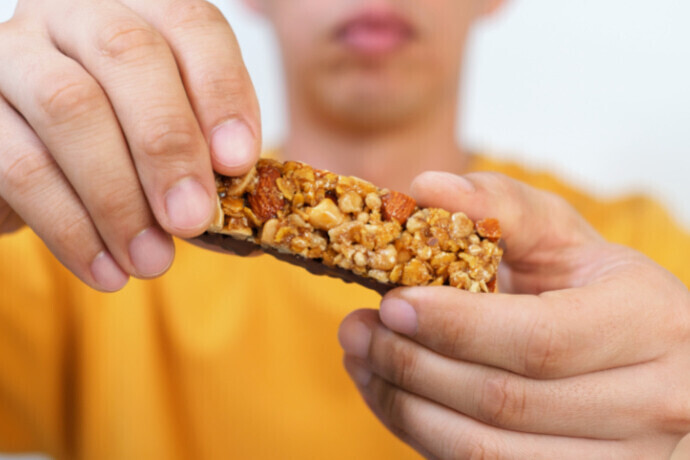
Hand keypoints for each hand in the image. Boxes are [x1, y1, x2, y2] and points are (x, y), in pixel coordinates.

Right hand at [0, 0, 260, 290]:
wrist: (39, 151)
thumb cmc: (125, 140)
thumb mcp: (175, 135)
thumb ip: (205, 159)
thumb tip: (234, 221)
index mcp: (142, 10)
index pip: (191, 25)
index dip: (221, 92)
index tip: (238, 162)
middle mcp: (76, 15)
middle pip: (129, 53)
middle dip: (168, 145)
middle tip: (192, 219)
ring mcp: (17, 54)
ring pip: (69, 106)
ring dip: (118, 198)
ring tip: (151, 260)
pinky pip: (20, 164)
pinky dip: (70, 227)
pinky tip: (106, 270)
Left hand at [339, 172, 689, 458]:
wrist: (634, 348)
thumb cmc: (593, 285)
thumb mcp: (559, 234)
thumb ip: (499, 205)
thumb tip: (426, 189)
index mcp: (648, 321)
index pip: (539, 340)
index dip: (455, 326)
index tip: (392, 304)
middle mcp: (649, 400)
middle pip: (504, 401)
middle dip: (412, 365)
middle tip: (357, 330)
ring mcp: (622, 457)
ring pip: (487, 451)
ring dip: (405, 407)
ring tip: (361, 361)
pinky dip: (421, 434)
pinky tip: (391, 395)